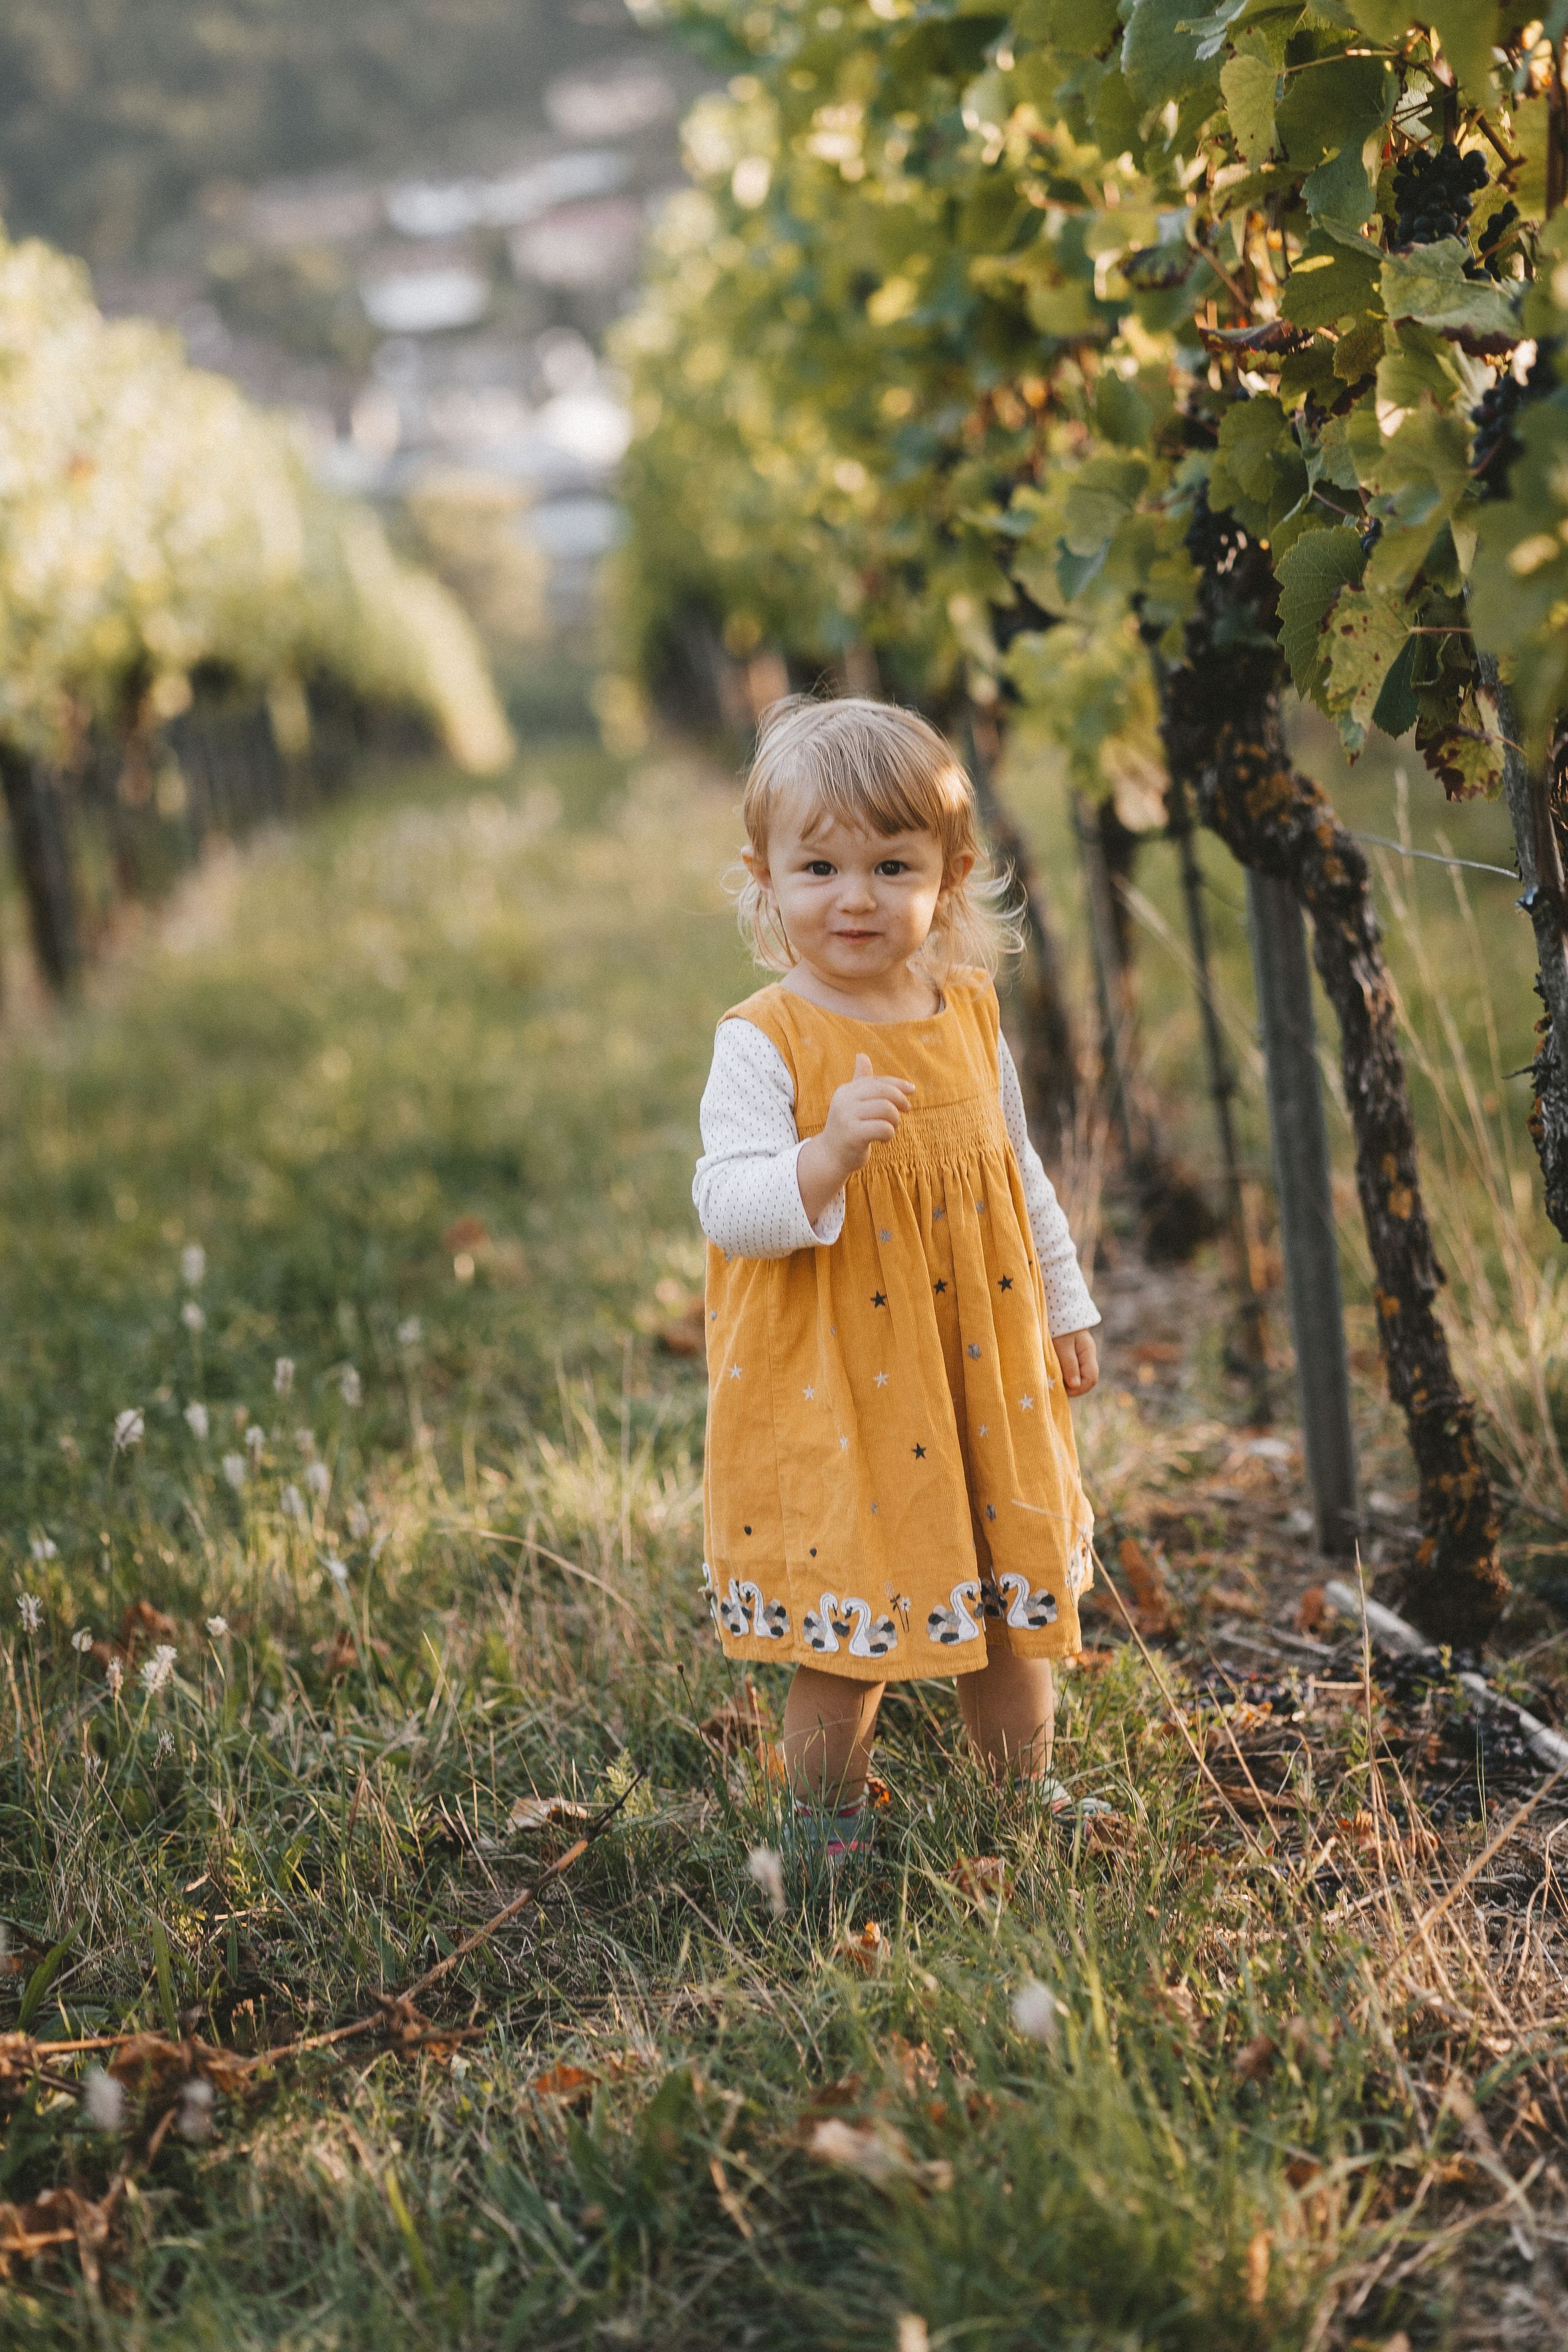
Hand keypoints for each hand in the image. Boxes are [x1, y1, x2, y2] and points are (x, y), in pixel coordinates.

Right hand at [797, 1052, 913, 1225]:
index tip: (912, 1090)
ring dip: (895, 1120)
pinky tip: (884, 1139)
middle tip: (905, 1111)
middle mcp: (844, 1101)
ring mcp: (846, 1118)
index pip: (878, 1081)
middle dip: (899, 1101)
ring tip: (891, 1127)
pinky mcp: (853, 1135)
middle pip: (884, 1093)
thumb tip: (861, 1055)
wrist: (831, 1156)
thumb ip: (859, 1081)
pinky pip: (884, 1128)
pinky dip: (889, 1134)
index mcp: (846, 1090)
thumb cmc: (847, 1127)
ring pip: (886, 1110)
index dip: (898, 1084)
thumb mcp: (852, 1102)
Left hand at [1053, 1328, 1098, 1396]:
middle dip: (1071, 1386)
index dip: (1078, 1389)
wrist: (1057, 1308)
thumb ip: (1069, 1365)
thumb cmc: (1059, 1326)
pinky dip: (1062, 1373)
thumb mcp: (1062, 1346)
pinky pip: (1070, 1368)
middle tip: (1055, 1386)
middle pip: (1085, 1379)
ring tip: (1052, 1378)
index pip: (1091, 1379)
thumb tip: (1075, 1386)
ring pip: (1077, 1375)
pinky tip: (1052, 1370)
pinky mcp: (1071, 1353)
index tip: (1062, 1390)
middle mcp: (1087, 1356)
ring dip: (1065, 1380)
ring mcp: (1080, 1355)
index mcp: (1088, 1354)